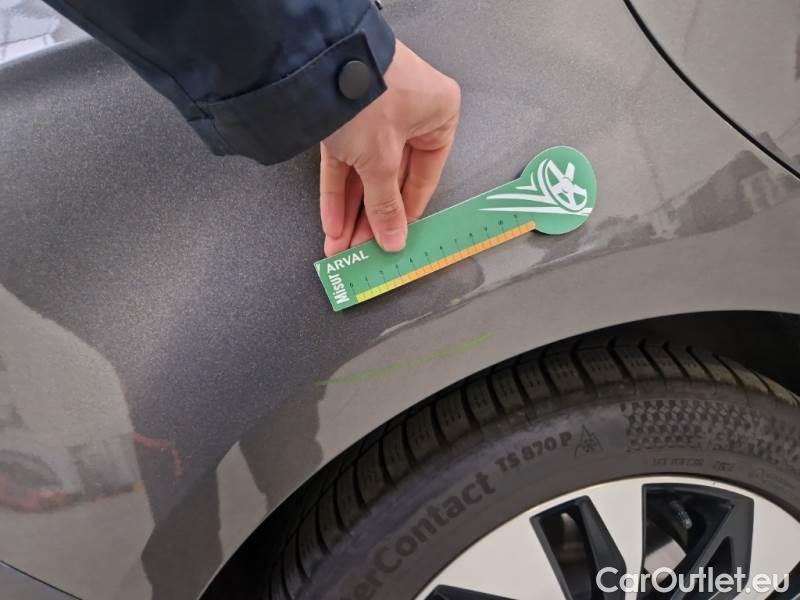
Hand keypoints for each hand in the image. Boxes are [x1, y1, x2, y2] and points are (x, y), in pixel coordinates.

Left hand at [320, 40, 460, 255]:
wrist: (320, 60)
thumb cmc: (369, 93)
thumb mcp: (382, 160)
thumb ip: (386, 204)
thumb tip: (394, 238)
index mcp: (438, 115)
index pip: (424, 178)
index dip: (405, 214)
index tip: (394, 241)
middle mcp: (410, 112)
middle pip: (390, 179)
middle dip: (371, 219)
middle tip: (362, 251)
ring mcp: (374, 113)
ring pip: (364, 173)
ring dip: (351, 212)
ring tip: (341, 247)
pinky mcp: (342, 115)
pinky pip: (343, 161)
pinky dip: (336, 191)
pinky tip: (331, 222)